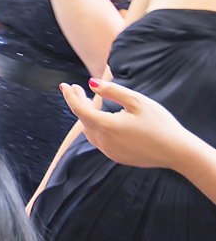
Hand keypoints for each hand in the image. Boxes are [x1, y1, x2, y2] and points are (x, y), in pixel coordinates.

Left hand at [59, 78, 188, 169]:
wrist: (176, 151)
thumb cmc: (159, 123)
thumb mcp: (136, 101)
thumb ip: (111, 91)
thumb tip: (91, 83)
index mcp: (106, 126)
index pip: (79, 109)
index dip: (70, 96)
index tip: (64, 84)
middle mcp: (103, 141)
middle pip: (82, 119)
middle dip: (78, 103)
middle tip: (77, 88)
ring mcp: (109, 151)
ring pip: (89, 131)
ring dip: (85, 116)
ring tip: (87, 101)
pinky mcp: (116, 157)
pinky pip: (99, 140)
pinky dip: (95, 127)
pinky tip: (101, 118)